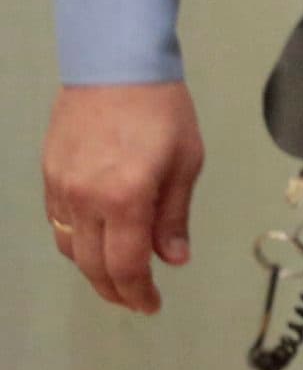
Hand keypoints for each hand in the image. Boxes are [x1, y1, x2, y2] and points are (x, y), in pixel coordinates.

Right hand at [43, 82, 203, 313]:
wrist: (114, 64)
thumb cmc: (162, 108)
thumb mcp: (186, 159)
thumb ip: (175, 214)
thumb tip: (173, 258)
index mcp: (125, 197)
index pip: (126, 265)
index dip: (138, 293)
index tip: (151, 305)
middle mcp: (85, 200)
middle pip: (92, 266)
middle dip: (116, 290)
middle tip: (137, 299)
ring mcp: (61, 189)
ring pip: (70, 250)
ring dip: (93, 269)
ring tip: (120, 274)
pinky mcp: (49, 177)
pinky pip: (58, 225)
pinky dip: (77, 242)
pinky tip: (98, 240)